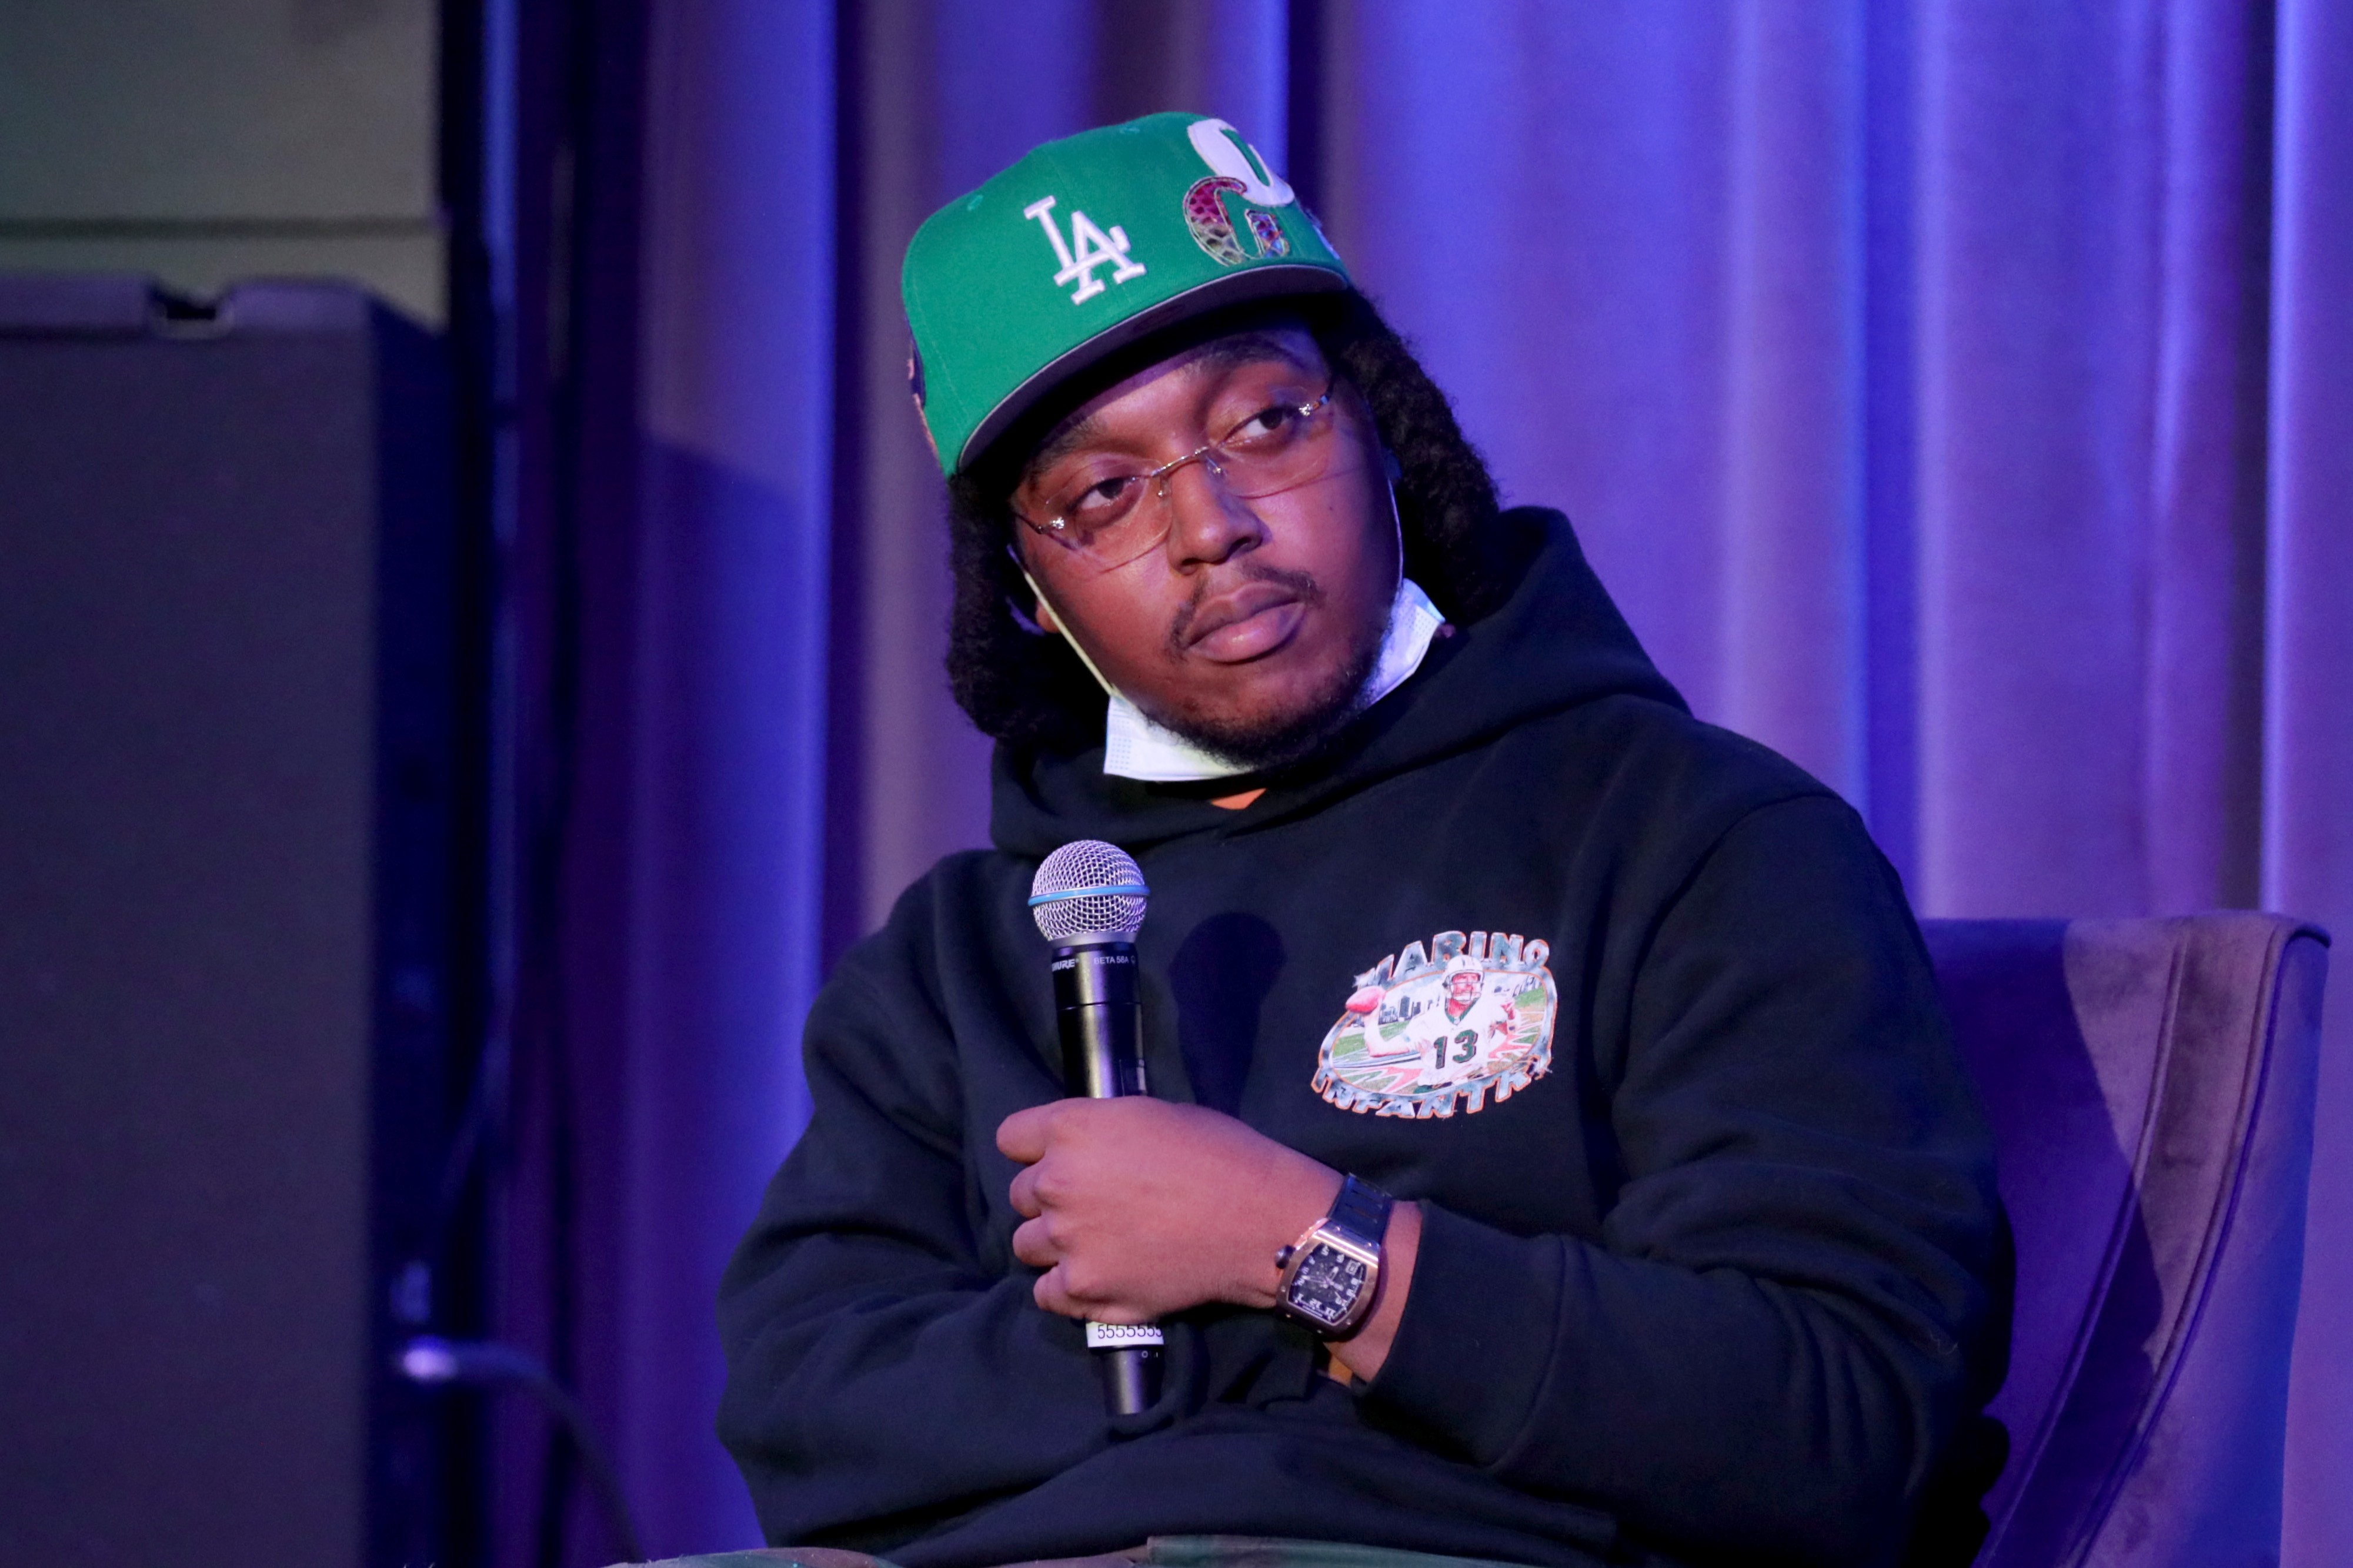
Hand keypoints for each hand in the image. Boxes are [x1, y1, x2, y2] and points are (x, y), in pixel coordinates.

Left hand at [997, 1098, 1333, 1323]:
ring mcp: (1067, 1242)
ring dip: (1055, 1243)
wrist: (1262, 1223)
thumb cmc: (1219, 1155)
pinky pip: (1046, 1293)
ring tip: (1098, 1243)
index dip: (1036, 1147)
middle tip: (1096, 1203)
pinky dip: (1067, 1287)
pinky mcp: (1085, 1291)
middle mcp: (1057, 1184)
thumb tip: (1077, 1149)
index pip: (1011, 1137)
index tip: (1060, 1156)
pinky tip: (1100, 1276)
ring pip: (1027, 1244)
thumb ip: (1098, 1131)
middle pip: (1020, 1193)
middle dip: (1051, 1196)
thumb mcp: (1152, 1116)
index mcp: (1072, 1130)